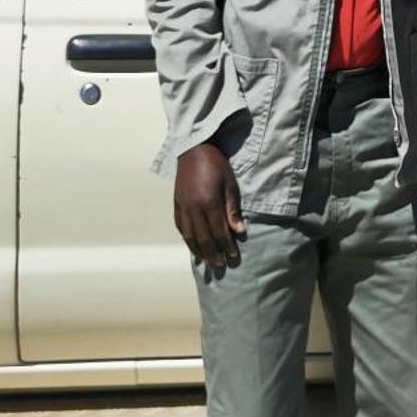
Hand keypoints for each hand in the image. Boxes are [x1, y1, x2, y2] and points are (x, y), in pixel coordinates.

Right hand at [174, 141, 246, 274]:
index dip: (226, 246)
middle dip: (213, 254)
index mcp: (209, 202)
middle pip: (203, 238)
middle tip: (220, 267)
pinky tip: (192, 246)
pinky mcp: (176, 203)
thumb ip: (232, 209)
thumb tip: (239, 231)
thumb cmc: (216, 165)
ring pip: (189, 235)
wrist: (193, 149)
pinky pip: (180, 226)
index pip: (219, 231)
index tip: (233, 257)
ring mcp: (182, 206)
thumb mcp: (230, 184)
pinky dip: (186, 238)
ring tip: (206, 262)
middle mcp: (193, 207)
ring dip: (198, 250)